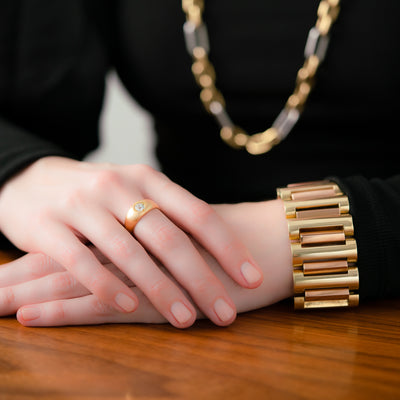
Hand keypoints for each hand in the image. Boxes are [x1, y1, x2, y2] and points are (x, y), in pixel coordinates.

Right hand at [0, 200, 292, 325]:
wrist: (32, 179)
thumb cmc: (97, 193)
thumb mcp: (134, 190)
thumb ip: (168, 212)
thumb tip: (217, 244)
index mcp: (148, 178)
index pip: (197, 213)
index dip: (228, 247)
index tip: (251, 277)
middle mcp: (118, 187)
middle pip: (169, 237)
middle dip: (202, 278)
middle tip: (226, 312)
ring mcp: (82, 204)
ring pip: (129, 252)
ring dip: (161, 289)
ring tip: (186, 319)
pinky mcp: (48, 226)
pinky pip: (81, 260)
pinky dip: (106, 286)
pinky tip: (128, 306)